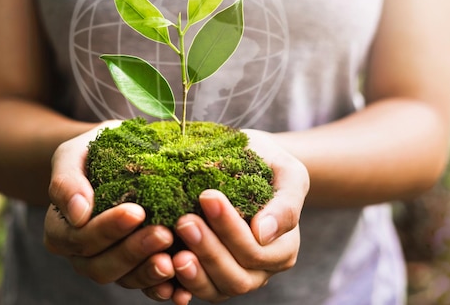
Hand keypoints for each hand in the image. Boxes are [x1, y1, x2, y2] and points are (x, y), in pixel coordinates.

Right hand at [44, 120, 175, 292]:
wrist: (117, 154)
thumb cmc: (91, 153)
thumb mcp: (72, 156)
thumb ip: (66, 182)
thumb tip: (78, 213)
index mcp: (62, 231)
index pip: (81, 239)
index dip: (108, 229)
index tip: (136, 211)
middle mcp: (82, 255)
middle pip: (102, 266)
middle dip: (134, 251)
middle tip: (163, 233)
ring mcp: (110, 265)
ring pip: (126, 280)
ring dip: (150, 273)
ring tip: (174, 259)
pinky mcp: (136, 270)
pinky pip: (147, 287)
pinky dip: (164, 288)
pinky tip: (182, 286)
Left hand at [168, 129, 309, 303]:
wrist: (245, 158)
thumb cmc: (267, 161)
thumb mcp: (286, 172)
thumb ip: (285, 203)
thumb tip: (263, 233)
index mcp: (282, 249)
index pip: (256, 251)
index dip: (231, 229)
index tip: (207, 197)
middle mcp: (259, 270)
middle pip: (236, 277)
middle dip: (209, 250)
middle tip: (184, 221)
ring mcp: (231, 277)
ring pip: (214, 290)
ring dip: (192, 274)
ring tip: (172, 252)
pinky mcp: (205, 277)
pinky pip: (190, 291)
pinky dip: (176, 285)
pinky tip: (162, 267)